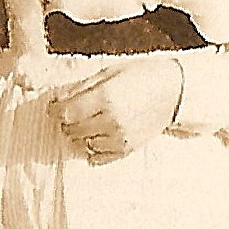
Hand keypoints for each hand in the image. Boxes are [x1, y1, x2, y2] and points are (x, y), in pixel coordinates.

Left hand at [50, 56, 183, 164]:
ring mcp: (120, 137)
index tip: (55, 106)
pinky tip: (99, 134)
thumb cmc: (141, 76)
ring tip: (92, 120)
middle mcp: (111, 120)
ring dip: (82, 133)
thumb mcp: (108, 72)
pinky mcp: (128, 149)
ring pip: (83, 144)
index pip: (65, 113)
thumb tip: (57, 100)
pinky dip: (94, 147)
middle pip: (71, 129)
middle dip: (68, 120)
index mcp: (105, 97)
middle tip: (76, 110)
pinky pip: (99, 156)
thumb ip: (81, 87)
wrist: (174, 91)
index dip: (55, 109)